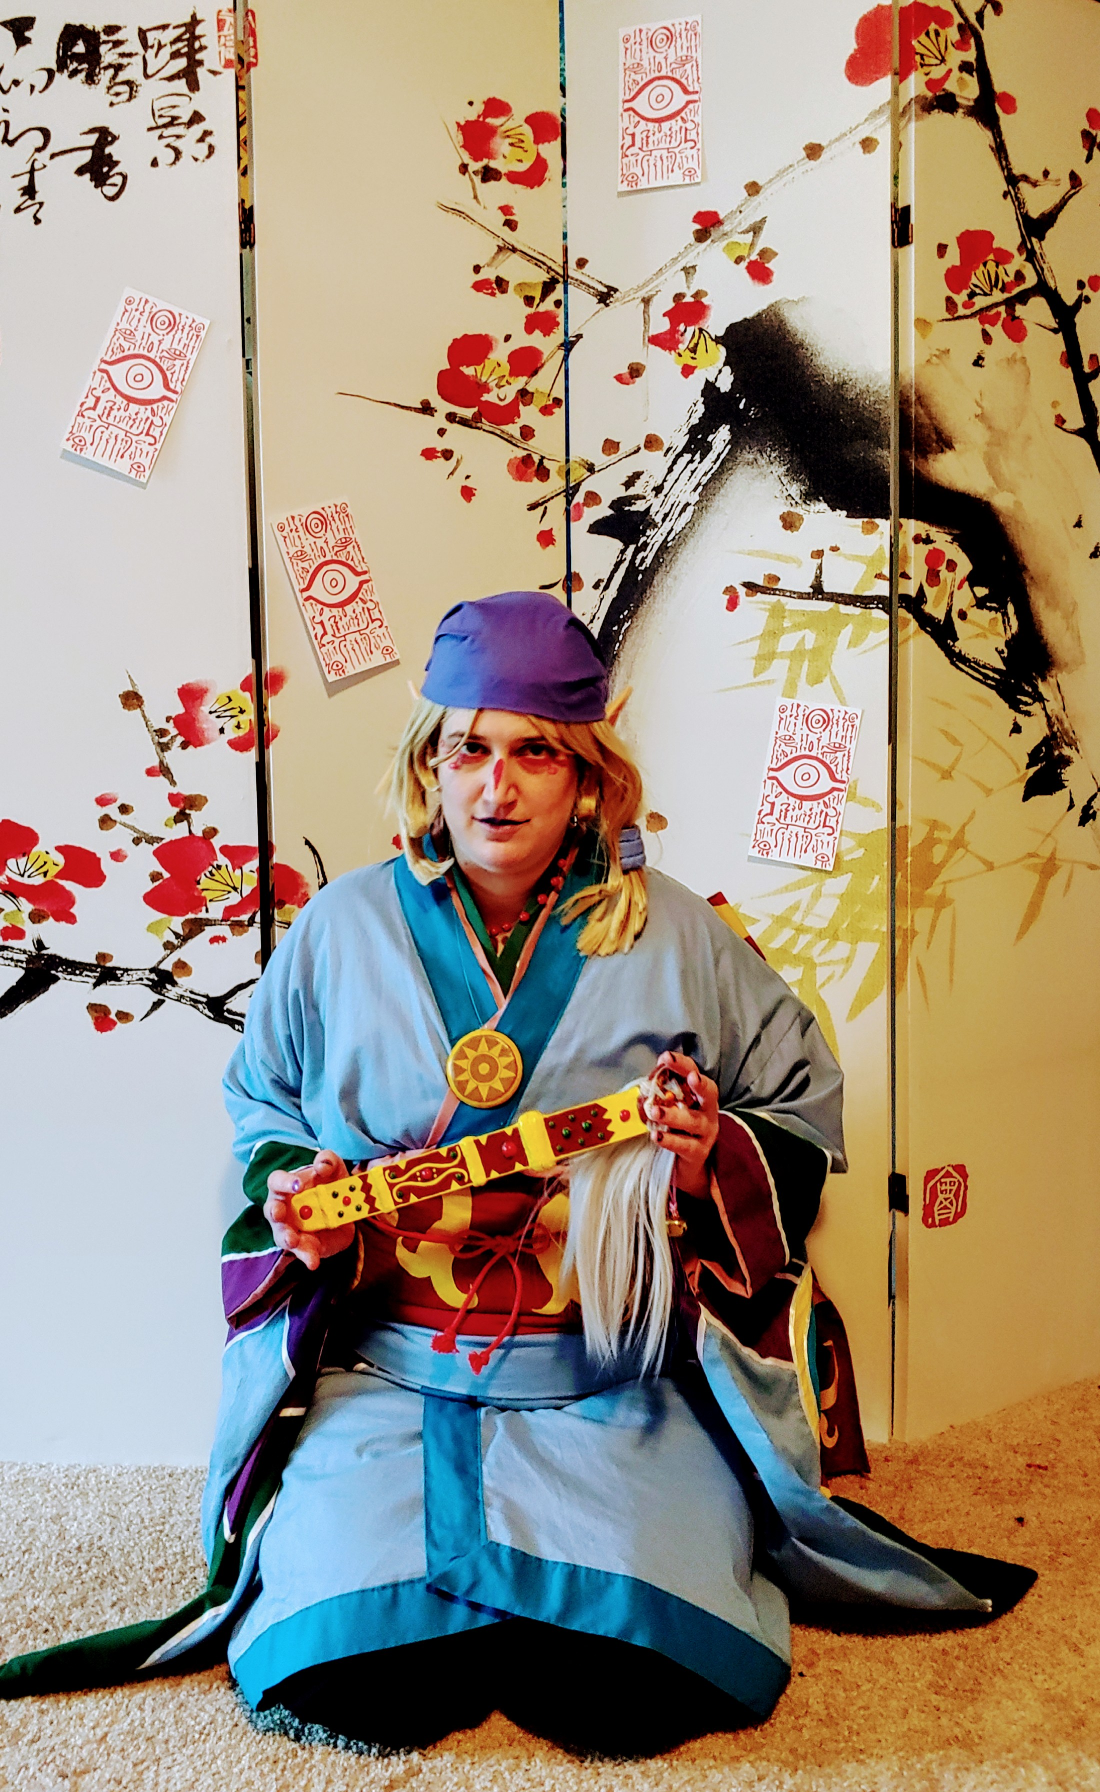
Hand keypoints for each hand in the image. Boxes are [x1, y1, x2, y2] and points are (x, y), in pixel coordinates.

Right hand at [264, 1149, 355, 1271]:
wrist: (345, 1211)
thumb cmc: (330, 1184)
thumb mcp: (334, 1169)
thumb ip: (328, 1161)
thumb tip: (322, 1165)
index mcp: (288, 1186)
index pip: (277, 1181)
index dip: (285, 1182)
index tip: (298, 1184)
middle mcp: (283, 1209)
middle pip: (271, 1209)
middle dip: (274, 1212)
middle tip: (280, 1213)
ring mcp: (290, 1230)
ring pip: (281, 1235)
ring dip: (286, 1238)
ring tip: (293, 1241)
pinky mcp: (304, 1247)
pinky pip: (303, 1253)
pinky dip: (307, 1258)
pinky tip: (313, 1262)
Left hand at [642, 1051, 718, 1197]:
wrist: (690, 1165)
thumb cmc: (678, 1130)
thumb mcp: (673, 1108)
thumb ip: (662, 1094)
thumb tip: (644, 1081)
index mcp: (700, 1096)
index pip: (694, 1073)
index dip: (682, 1064)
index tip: (666, 1057)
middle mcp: (708, 1111)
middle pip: (708, 1093)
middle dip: (699, 1082)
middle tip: (690, 1077)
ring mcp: (706, 1133)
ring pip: (693, 1121)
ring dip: (673, 1115)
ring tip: (654, 1111)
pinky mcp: (698, 1152)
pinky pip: (685, 1145)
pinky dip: (670, 1140)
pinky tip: (656, 1136)